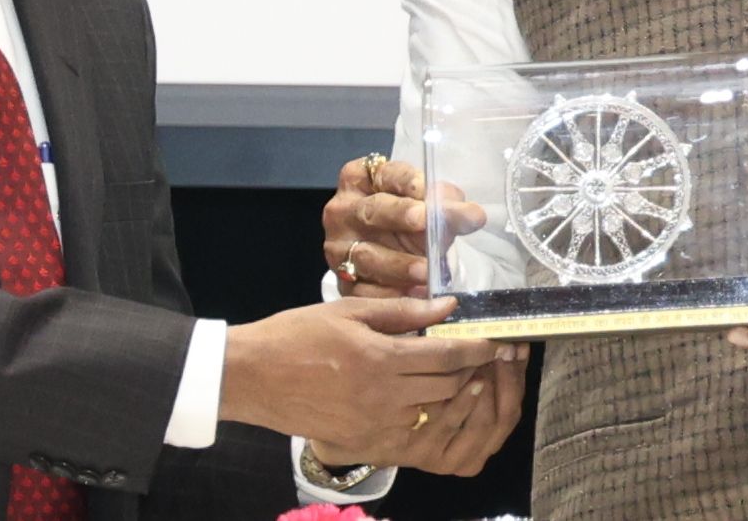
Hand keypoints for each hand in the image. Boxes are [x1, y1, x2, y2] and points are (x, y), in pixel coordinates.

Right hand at [219, 297, 514, 449]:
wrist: (252, 377)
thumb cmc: (297, 335)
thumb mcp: (348, 312)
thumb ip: (402, 312)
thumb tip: (447, 306)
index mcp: (380, 358)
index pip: (448, 357)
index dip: (478, 349)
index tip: (494, 340)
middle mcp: (383, 396)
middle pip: (449, 387)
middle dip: (471, 371)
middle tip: (482, 356)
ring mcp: (375, 424)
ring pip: (433, 411)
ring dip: (451, 394)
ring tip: (458, 376)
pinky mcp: (364, 441)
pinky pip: (410, 432)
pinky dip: (424, 415)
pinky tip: (423, 398)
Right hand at [318, 155, 483, 297]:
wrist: (394, 255)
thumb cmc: (410, 222)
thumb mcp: (431, 209)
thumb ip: (450, 209)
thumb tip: (474, 215)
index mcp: (361, 179)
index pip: (383, 174)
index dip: (404, 179)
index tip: (423, 186)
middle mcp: (343, 211)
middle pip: (371, 211)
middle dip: (398, 215)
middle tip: (423, 220)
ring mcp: (339, 248)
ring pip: (366, 255)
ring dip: (398, 264)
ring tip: (426, 271)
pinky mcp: (344, 282)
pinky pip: (364, 291)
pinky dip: (389, 295)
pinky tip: (412, 298)